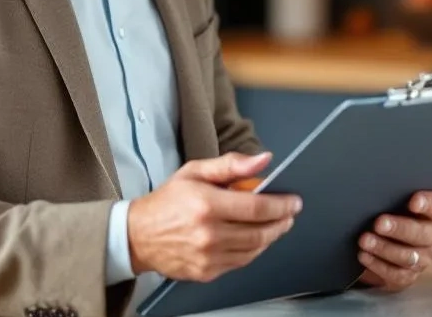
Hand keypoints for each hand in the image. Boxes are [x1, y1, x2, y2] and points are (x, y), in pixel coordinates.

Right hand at [127, 152, 301, 282]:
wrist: (137, 235)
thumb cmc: (167, 201)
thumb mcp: (195, 172)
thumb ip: (231, 164)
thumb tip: (263, 159)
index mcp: (206, 205)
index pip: (256, 207)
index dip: (281, 205)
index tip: (294, 201)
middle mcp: (208, 234)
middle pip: (260, 231)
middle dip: (281, 222)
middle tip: (289, 214)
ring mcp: (208, 256)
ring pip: (253, 249)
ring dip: (271, 237)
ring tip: (276, 225)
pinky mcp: (206, 272)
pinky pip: (240, 262)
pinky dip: (253, 250)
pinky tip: (256, 239)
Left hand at [357, 190, 431, 291]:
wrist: (391, 237)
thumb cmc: (396, 210)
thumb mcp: (399, 197)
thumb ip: (396, 191)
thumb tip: (374, 184)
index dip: (427, 204)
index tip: (413, 201)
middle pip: (422, 234)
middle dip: (399, 229)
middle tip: (379, 223)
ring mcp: (423, 258)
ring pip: (408, 257)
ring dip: (384, 248)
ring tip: (365, 240)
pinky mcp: (409, 275)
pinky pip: (396, 275)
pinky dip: (378, 266)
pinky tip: (364, 256)